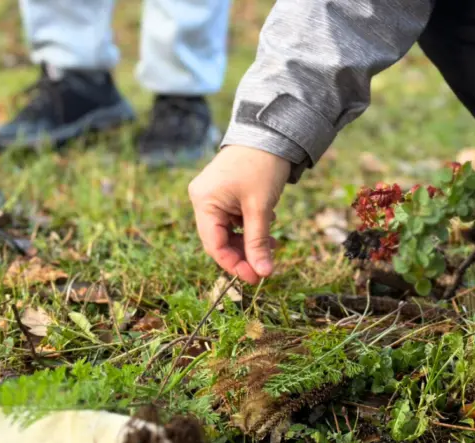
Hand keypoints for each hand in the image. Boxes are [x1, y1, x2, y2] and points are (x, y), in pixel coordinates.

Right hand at [188, 145, 291, 283]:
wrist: (270, 132)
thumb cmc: (262, 165)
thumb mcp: (261, 208)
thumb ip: (258, 242)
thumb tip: (263, 272)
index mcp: (204, 202)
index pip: (213, 245)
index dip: (234, 265)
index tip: (256, 277)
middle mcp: (202, 199)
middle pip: (220, 240)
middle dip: (244, 254)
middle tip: (266, 267)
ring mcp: (212, 195)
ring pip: (229, 231)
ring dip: (250, 240)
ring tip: (272, 241)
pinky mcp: (224, 192)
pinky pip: (233, 218)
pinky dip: (250, 225)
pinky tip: (267, 221)